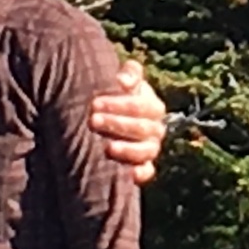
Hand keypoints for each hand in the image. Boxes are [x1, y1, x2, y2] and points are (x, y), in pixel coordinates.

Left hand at [88, 61, 166, 186]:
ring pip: (146, 151)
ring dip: (127, 149)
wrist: (106, 121)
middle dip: (117, 124)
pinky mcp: (143, 167)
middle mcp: (155, 129)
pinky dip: (141, 173)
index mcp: (152, 106)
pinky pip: (147, 172)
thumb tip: (122, 81)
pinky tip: (130, 173)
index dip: (120, 105)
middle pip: (142, 128)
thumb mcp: (121, 81)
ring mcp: (150, 149)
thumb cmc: (114, 96)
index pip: (142, 106)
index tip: (95, 103)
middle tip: (92, 121)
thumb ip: (128, 74)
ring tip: (107, 147)